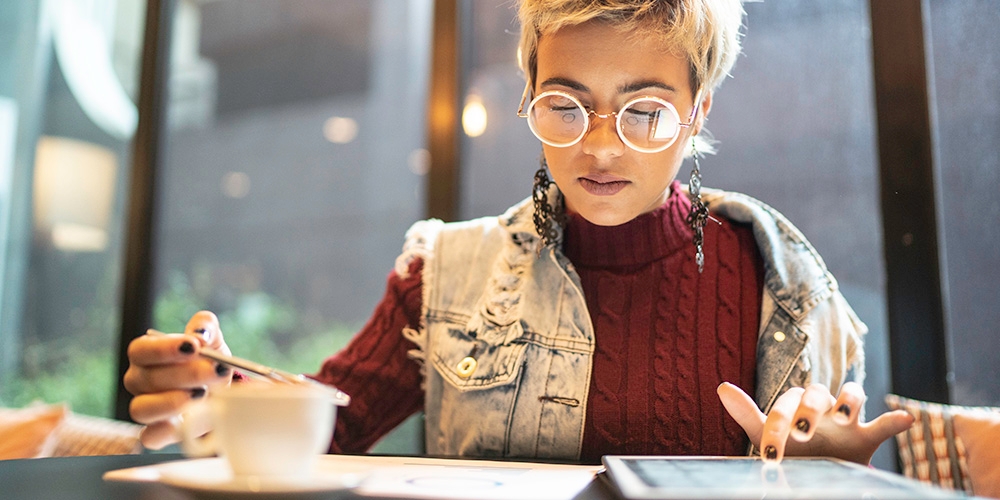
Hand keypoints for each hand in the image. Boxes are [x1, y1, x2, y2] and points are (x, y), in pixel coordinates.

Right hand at [123, 311, 233, 449]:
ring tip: (203, 394)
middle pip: (147, 379)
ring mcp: (145, 408)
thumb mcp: (212, 339)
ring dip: (173, 402)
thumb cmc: (208, 361)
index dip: (165, 349)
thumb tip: (200, 333)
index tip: (194, 346)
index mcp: (146, 354)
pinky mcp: (157, 432)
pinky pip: (150, 436)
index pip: (141, 350)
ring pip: (141, 409)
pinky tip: (189, 420)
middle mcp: (139, 381)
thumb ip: (205, 326)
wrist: (223, 391)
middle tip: (215, 370)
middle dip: (186, 374)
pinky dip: (167, 431)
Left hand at [717, 381, 913, 464]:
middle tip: (802, 432)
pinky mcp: (866, 438)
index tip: (770, 453)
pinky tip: (904, 419)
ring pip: (853, 394)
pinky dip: (895, 420)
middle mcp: (822, 406)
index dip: (777, 423)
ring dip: (848, 400)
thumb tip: (722, 386)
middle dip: (810, 408)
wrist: (812, 470)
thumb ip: (747, 412)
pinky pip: (884, 425)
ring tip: (843, 415)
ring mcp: (846, 421)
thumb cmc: (788, 446)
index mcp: (797, 402)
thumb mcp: (765, 432)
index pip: (788, 401)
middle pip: (820, 391)